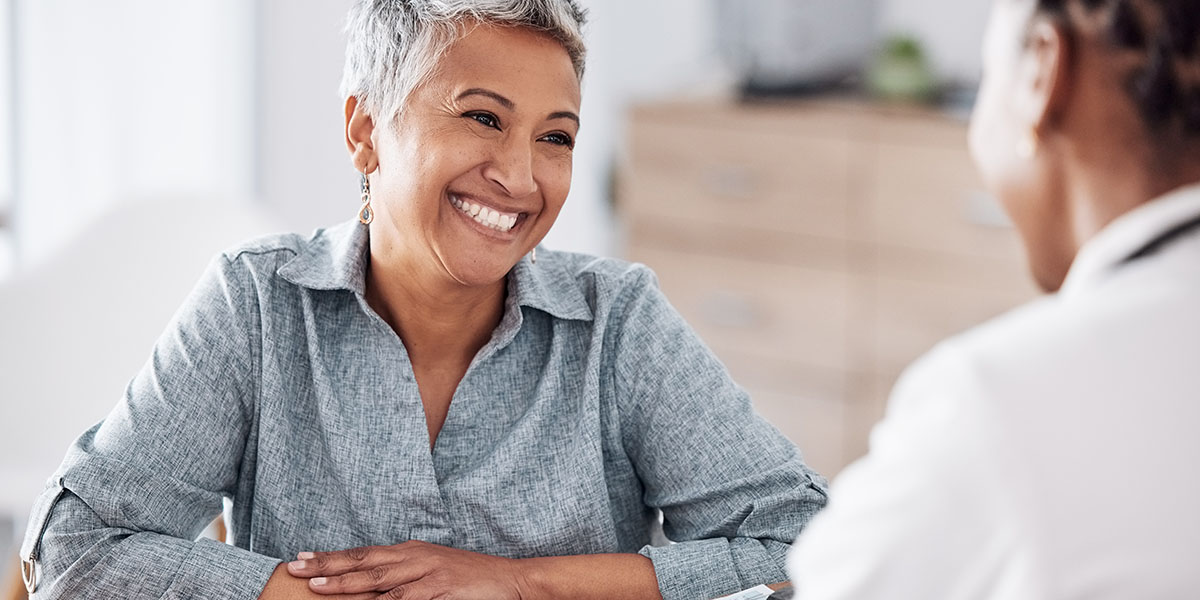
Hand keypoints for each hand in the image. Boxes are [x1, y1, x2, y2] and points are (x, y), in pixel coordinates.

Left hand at [286, 540, 526, 599]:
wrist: (511, 579)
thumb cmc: (470, 578)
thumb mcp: (433, 570)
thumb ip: (402, 577)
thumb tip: (369, 587)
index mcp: (411, 551)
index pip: (363, 552)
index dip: (331, 557)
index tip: (302, 557)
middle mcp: (415, 558)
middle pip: (363, 562)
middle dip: (326, 566)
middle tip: (295, 568)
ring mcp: (427, 574)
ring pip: (378, 581)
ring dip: (345, 584)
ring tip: (316, 588)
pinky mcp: (440, 590)